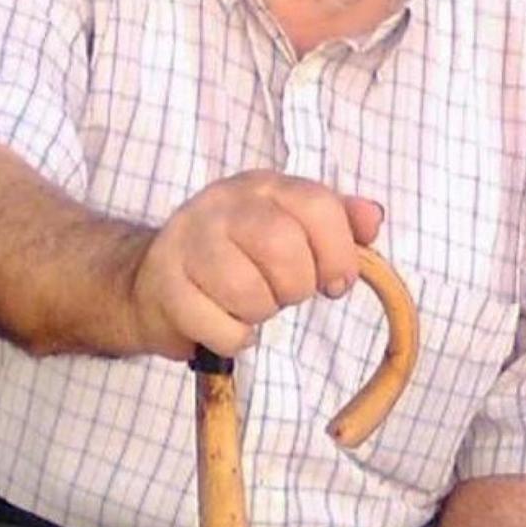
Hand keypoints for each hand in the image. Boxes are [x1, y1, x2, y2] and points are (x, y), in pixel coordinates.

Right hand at [128, 171, 381, 359]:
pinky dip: (235, 339)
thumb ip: (337, 221)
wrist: (151, 282)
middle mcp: (222, 205)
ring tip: (250, 307)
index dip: (338, 252)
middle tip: (284, 295)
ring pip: (249, 293)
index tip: (335, 282)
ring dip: (261, 314)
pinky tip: (226, 325)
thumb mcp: (289, 228)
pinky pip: (223, 330)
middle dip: (295, 287)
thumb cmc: (235, 258)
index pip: (317, 206)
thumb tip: (373, 218)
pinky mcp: (166, 288)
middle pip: (282, 247)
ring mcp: (188, 243)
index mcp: (262, 187)